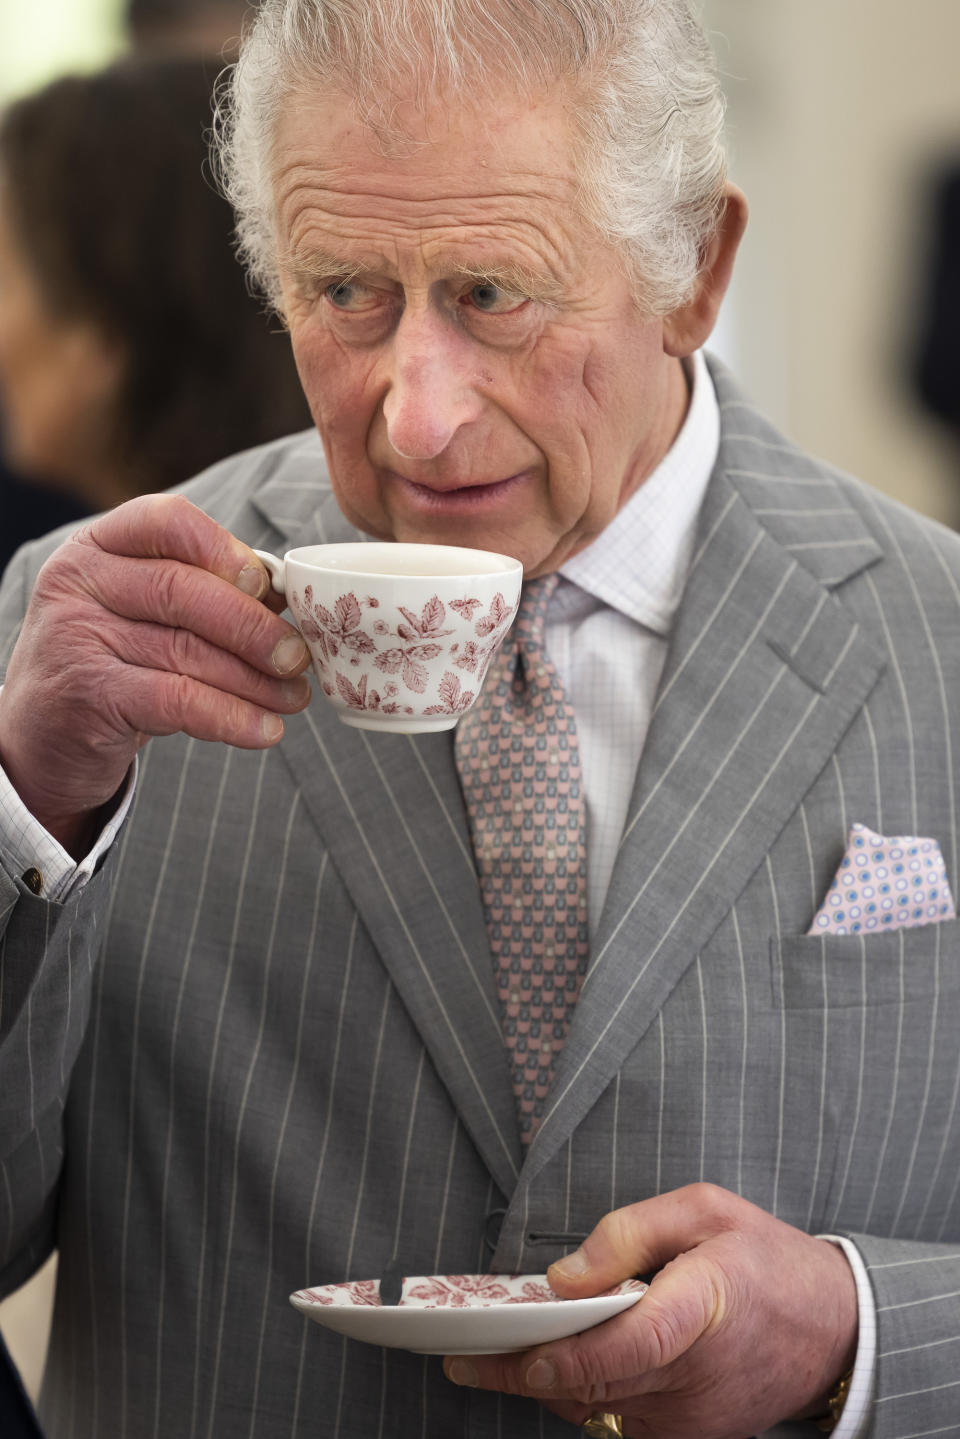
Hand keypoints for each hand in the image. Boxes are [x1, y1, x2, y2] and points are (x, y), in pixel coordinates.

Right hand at [0, 494, 311, 855]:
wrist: (43, 737)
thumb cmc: (115, 664)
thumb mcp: (144, 616)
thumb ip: (203, 595)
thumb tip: (290, 600)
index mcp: (98, 546)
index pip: (166, 521)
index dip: (224, 549)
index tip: (267, 586)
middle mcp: (78, 581)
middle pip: (183, 590)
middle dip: (254, 627)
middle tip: (299, 657)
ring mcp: (76, 635)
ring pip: (187, 651)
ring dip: (255, 681)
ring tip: (293, 699)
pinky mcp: (87, 693)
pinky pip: (177, 700)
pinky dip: (231, 717)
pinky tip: (265, 731)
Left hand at [444, 1183, 857, 1437]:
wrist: (831, 1328)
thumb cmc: (763, 1257)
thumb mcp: (704, 1208)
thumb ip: (630, 1233)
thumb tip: (564, 1278)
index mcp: (707, 1304)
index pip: (633, 1344)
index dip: (575, 1358)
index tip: (523, 1357)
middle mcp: (698, 1373)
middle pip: (598, 1384)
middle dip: (523, 1372)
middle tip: (459, 1356)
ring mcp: (695, 1417)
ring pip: (600, 1409)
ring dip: (545, 1385)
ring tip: (489, 1355)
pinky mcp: (691, 1437)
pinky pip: (620, 1421)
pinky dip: (582, 1395)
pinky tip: (554, 1365)